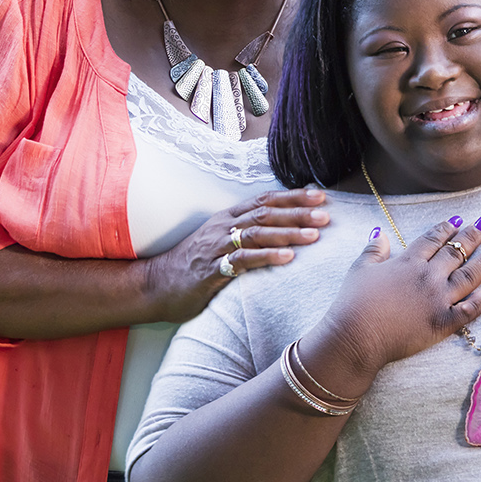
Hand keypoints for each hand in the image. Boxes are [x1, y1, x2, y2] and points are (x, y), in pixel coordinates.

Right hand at [146, 188, 329, 322]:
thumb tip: (280, 234)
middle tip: (326, 214)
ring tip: (314, 235)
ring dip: (288, 232)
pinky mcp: (212, 269)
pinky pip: (243, 260)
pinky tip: (287, 257)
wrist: (154, 285)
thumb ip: (246, 237)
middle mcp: (224, 227)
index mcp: (228, 218)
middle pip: (266, 212)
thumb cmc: (192, 267)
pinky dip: (267, 256)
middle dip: (298, 212)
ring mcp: (217, 247)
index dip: (293, 197)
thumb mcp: (219, 244)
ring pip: (258, 233)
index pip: (265, 200)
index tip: (320, 196)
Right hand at [308, 217, 480, 378]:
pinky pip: (468, 310)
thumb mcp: (359, 270)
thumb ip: (373, 250)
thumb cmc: (353, 303)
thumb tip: (381, 233)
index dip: (446, 228)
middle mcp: (427, 277)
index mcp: (408, 262)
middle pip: (455, 252)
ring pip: (469, 276)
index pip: (433, 240)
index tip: (459, 220)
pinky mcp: (443, 323)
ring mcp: (438, 300)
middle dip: (473, 236)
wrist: (356, 337)